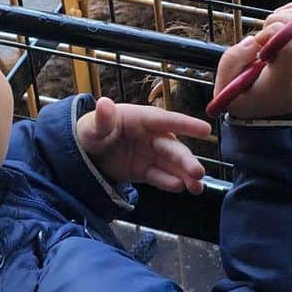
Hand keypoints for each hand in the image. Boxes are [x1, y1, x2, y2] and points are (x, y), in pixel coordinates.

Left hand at [76, 99, 211, 193]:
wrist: (86, 152)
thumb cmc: (93, 131)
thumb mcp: (94, 125)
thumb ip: (102, 119)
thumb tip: (104, 104)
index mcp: (141, 119)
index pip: (165, 120)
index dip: (185, 124)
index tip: (205, 130)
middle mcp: (150, 136)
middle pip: (172, 147)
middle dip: (186, 160)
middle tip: (198, 172)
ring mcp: (149, 155)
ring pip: (171, 164)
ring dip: (185, 174)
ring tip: (197, 187)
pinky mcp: (145, 171)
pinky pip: (160, 177)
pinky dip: (170, 182)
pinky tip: (181, 188)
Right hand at [213, 3, 291, 118]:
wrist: (277, 128)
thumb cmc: (250, 107)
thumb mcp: (226, 91)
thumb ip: (232, 60)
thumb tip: (255, 39)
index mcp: (284, 82)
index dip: (274, 32)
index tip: (258, 41)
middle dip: (280, 19)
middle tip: (264, 35)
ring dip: (291, 15)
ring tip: (273, 30)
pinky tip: (283, 29)